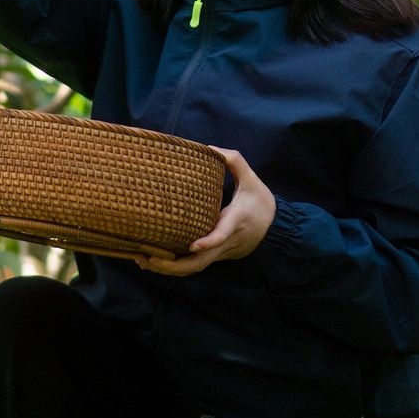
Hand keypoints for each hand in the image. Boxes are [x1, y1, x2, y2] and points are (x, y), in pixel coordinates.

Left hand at [137, 147, 275, 276]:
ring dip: (168, 269)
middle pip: (199, 262)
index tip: (192, 245)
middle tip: (147, 258)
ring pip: (194, 268)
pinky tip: (154, 260)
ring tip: (142, 260)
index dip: (208, 242)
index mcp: (235, 222)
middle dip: (172, 266)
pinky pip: (194, 266)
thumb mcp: (252, 180)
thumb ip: (234, 161)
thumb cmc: (262, 204)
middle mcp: (225, 242)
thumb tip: (211, 148)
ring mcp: (220, 253)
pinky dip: (174, 267)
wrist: (276, 231)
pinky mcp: (215, 256)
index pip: (221, 235)